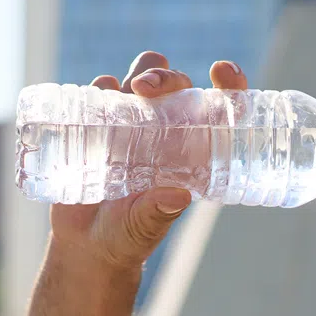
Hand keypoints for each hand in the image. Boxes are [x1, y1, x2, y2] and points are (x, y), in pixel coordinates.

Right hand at [48, 51, 249, 271]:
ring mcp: (130, 126)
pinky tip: (100, 92)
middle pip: (176, 85)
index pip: (218, 108)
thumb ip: (158, 213)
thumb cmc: (127, 237)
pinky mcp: (98, 127)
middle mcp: (163, 132)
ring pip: (140, 80)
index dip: (229, 84)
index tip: (220, 70)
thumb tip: (179, 197)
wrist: (87, 245)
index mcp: (190, 152)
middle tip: (146, 89)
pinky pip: (101, 95)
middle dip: (167, 77)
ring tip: (128, 89)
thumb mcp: (144, 227)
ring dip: (139, 73)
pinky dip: (101, 87)